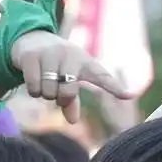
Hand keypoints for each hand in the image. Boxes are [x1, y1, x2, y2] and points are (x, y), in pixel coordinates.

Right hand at [10, 30, 132, 123]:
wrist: (32, 40)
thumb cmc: (57, 64)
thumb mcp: (68, 79)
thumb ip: (71, 101)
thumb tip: (73, 121)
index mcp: (85, 62)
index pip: (102, 76)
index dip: (114, 87)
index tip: (128, 95)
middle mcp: (70, 55)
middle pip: (68, 92)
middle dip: (61, 99)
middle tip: (56, 95)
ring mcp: (50, 54)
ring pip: (49, 91)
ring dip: (45, 94)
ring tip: (44, 84)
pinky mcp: (32, 57)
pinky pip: (34, 87)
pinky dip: (34, 91)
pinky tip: (34, 82)